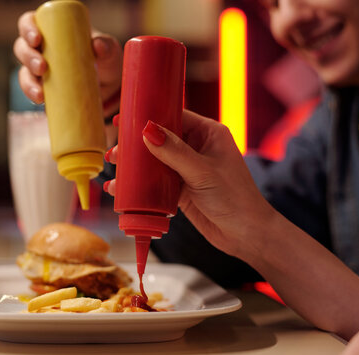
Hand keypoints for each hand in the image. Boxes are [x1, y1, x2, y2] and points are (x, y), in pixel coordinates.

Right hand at [13, 11, 122, 115]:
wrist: (109, 88)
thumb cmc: (105, 60)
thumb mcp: (108, 51)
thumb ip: (106, 46)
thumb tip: (97, 46)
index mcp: (51, 30)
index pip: (30, 22)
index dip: (27, 28)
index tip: (37, 38)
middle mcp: (41, 49)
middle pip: (22, 47)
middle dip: (28, 57)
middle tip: (42, 67)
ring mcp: (39, 70)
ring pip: (24, 72)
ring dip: (28, 81)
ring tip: (40, 92)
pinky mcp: (42, 89)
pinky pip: (31, 91)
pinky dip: (32, 95)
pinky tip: (40, 100)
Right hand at [104, 110, 275, 258]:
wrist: (245, 235)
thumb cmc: (234, 198)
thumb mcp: (202, 172)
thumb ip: (174, 152)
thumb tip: (148, 131)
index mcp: (208, 133)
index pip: (174, 116)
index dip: (148, 116)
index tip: (124, 118)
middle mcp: (196, 147)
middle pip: (159, 139)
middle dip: (135, 145)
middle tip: (115, 152)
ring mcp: (187, 169)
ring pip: (154, 161)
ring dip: (134, 166)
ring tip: (113, 169)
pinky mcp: (180, 189)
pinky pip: (155, 182)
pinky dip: (139, 185)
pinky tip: (121, 189)